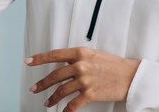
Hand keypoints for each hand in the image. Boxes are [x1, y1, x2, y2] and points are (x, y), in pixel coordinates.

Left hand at [25, 47, 140, 110]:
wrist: (130, 75)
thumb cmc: (113, 65)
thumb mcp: (95, 55)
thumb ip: (79, 58)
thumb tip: (64, 64)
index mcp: (81, 53)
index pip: (55, 54)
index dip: (39, 58)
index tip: (28, 61)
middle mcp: (81, 65)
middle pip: (55, 75)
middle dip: (42, 83)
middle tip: (34, 89)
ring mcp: (85, 80)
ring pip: (61, 91)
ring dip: (52, 98)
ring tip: (47, 103)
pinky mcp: (90, 94)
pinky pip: (73, 104)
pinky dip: (66, 110)